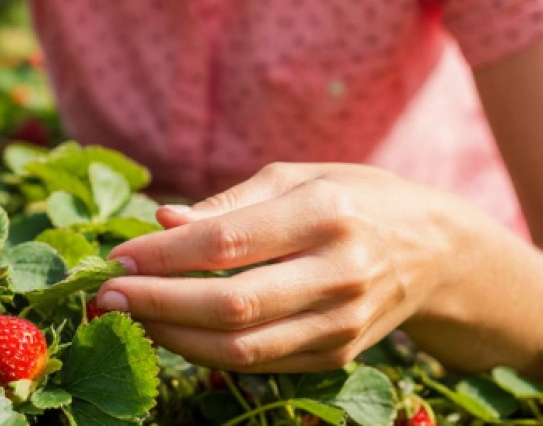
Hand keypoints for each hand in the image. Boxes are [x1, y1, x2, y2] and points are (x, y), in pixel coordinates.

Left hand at [97, 163, 469, 371]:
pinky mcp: (337, 356)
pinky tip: (170, 332)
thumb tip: (161, 221)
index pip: (229, 243)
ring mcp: (341, 323)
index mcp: (326, 215)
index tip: (118, 256)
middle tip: (105, 297)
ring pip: (242, 348)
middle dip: (157, 303)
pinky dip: (206, 353)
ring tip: (127, 317)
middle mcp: (338, 273)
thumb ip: (227, 204)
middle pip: (232, 305)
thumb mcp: (296, 178)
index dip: (165, 256)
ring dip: (173, 337)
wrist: (437, 251)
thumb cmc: (352, 199)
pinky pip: (259, 364)